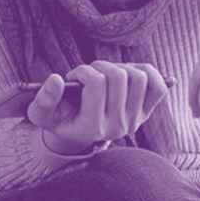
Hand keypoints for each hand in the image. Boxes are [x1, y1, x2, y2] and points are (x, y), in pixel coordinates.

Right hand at [27, 61, 168, 154]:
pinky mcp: (145, 113)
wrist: (78, 134)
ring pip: (138, 77)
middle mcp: (117, 127)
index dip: (83, 71)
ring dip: (121, 67)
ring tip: (107, 74)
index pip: (96, 83)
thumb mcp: (42, 114)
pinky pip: (158, 86)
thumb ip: (43, 99)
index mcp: (92, 127)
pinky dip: (146, 72)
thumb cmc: (59, 119)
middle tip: (90, 73)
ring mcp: (134, 121)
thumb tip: (56, 79)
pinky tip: (129, 73)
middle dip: (100, 66)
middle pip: (118, 77)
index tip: (74, 75)